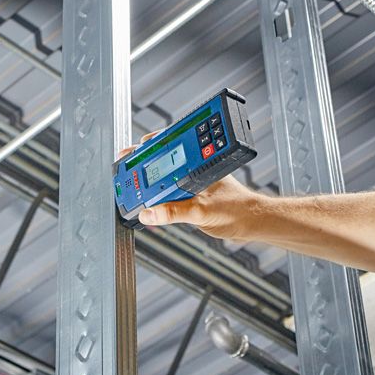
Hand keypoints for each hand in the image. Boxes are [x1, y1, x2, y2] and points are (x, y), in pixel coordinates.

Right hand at [117, 131, 259, 240]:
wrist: (252, 223)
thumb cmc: (236, 210)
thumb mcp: (200, 212)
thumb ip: (173, 212)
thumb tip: (149, 213)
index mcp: (195, 165)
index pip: (165, 151)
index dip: (144, 151)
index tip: (127, 155)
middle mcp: (192, 171)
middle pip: (160, 163)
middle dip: (140, 166)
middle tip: (123, 170)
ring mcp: (191, 184)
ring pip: (163, 180)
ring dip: (148, 184)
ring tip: (131, 189)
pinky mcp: (192, 197)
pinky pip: (169, 194)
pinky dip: (157, 198)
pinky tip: (149, 204)